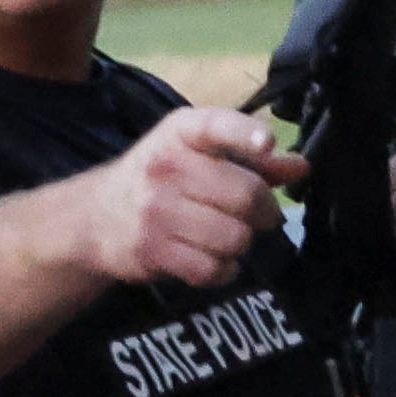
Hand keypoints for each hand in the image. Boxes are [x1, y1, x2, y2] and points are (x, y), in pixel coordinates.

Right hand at [76, 107, 300, 290]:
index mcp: (181, 132)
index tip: (266, 145)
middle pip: (246, 196)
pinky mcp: (151, 250)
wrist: (94, 216)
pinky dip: (222, 270)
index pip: (217, 126)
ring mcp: (156, 210)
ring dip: (241, 244)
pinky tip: (211, 259)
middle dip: (264, 212)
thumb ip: (253, 160)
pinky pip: (212, 269)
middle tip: (257, 216)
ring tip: (227, 237)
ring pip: (235, 238)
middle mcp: (167, 167)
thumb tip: (301, 167)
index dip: (246, 135)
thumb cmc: (160, 178)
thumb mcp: (198, 155)